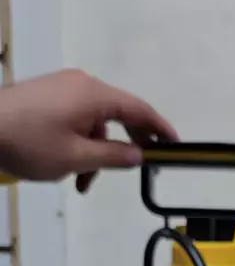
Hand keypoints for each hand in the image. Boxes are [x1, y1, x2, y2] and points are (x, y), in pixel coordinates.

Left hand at [0, 69, 177, 191]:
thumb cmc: (29, 142)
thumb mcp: (77, 158)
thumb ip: (113, 156)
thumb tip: (139, 155)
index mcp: (93, 95)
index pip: (139, 110)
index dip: (160, 129)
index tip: (174, 145)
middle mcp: (81, 85)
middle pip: (118, 114)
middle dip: (125, 145)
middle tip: (135, 168)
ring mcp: (63, 88)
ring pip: (95, 122)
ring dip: (96, 152)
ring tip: (82, 181)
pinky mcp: (48, 95)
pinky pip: (76, 118)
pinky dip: (80, 142)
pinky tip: (68, 166)